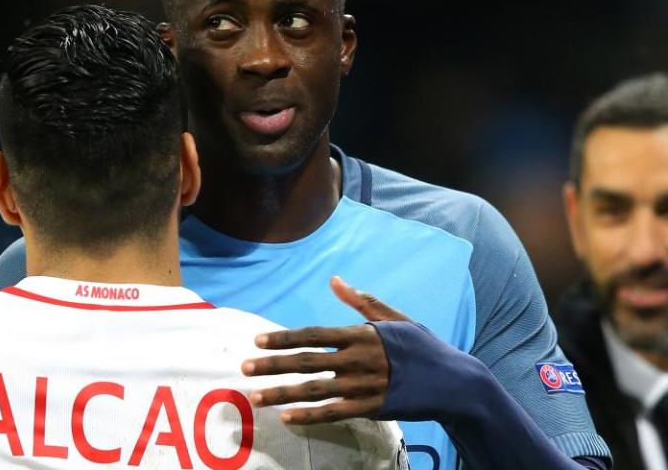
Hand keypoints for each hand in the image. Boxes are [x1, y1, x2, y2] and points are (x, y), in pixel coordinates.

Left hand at [241, 276, 410, 423]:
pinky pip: (335, 413)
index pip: (314, 334)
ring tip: (256, 396)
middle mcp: (358, 360)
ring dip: (283, 393)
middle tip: (245, 368)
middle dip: (273, 365)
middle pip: (307, 362)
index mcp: (362, 335)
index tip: (257, 340)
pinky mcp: (371, 408)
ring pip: (315, 390)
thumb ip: (362, 302)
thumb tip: (335, 280)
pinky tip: (287, 417)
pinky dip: (310, 416)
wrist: (453, 382)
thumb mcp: (395, 318)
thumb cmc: (421, 346)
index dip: (284, 337)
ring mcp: (364, 386)